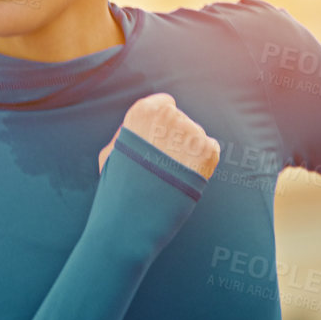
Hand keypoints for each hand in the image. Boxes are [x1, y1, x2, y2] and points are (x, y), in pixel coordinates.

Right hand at [98, 93, 220, 180]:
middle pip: (181, 121)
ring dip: (188, 150)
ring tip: (174, 174)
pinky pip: (209, 149)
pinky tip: (187, 176)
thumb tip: (138, 126)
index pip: (165, 104)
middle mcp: (170, 116)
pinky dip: (202, 162)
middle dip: (176, 137)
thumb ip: (127, 133)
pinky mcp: (208, 151)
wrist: (138, 214)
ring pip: (195, 136)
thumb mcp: (111, 153)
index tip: (159, 138)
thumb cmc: (120, 185)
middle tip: (165, 161)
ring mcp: (191, 132)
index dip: (162, 123)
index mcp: (145, 111)